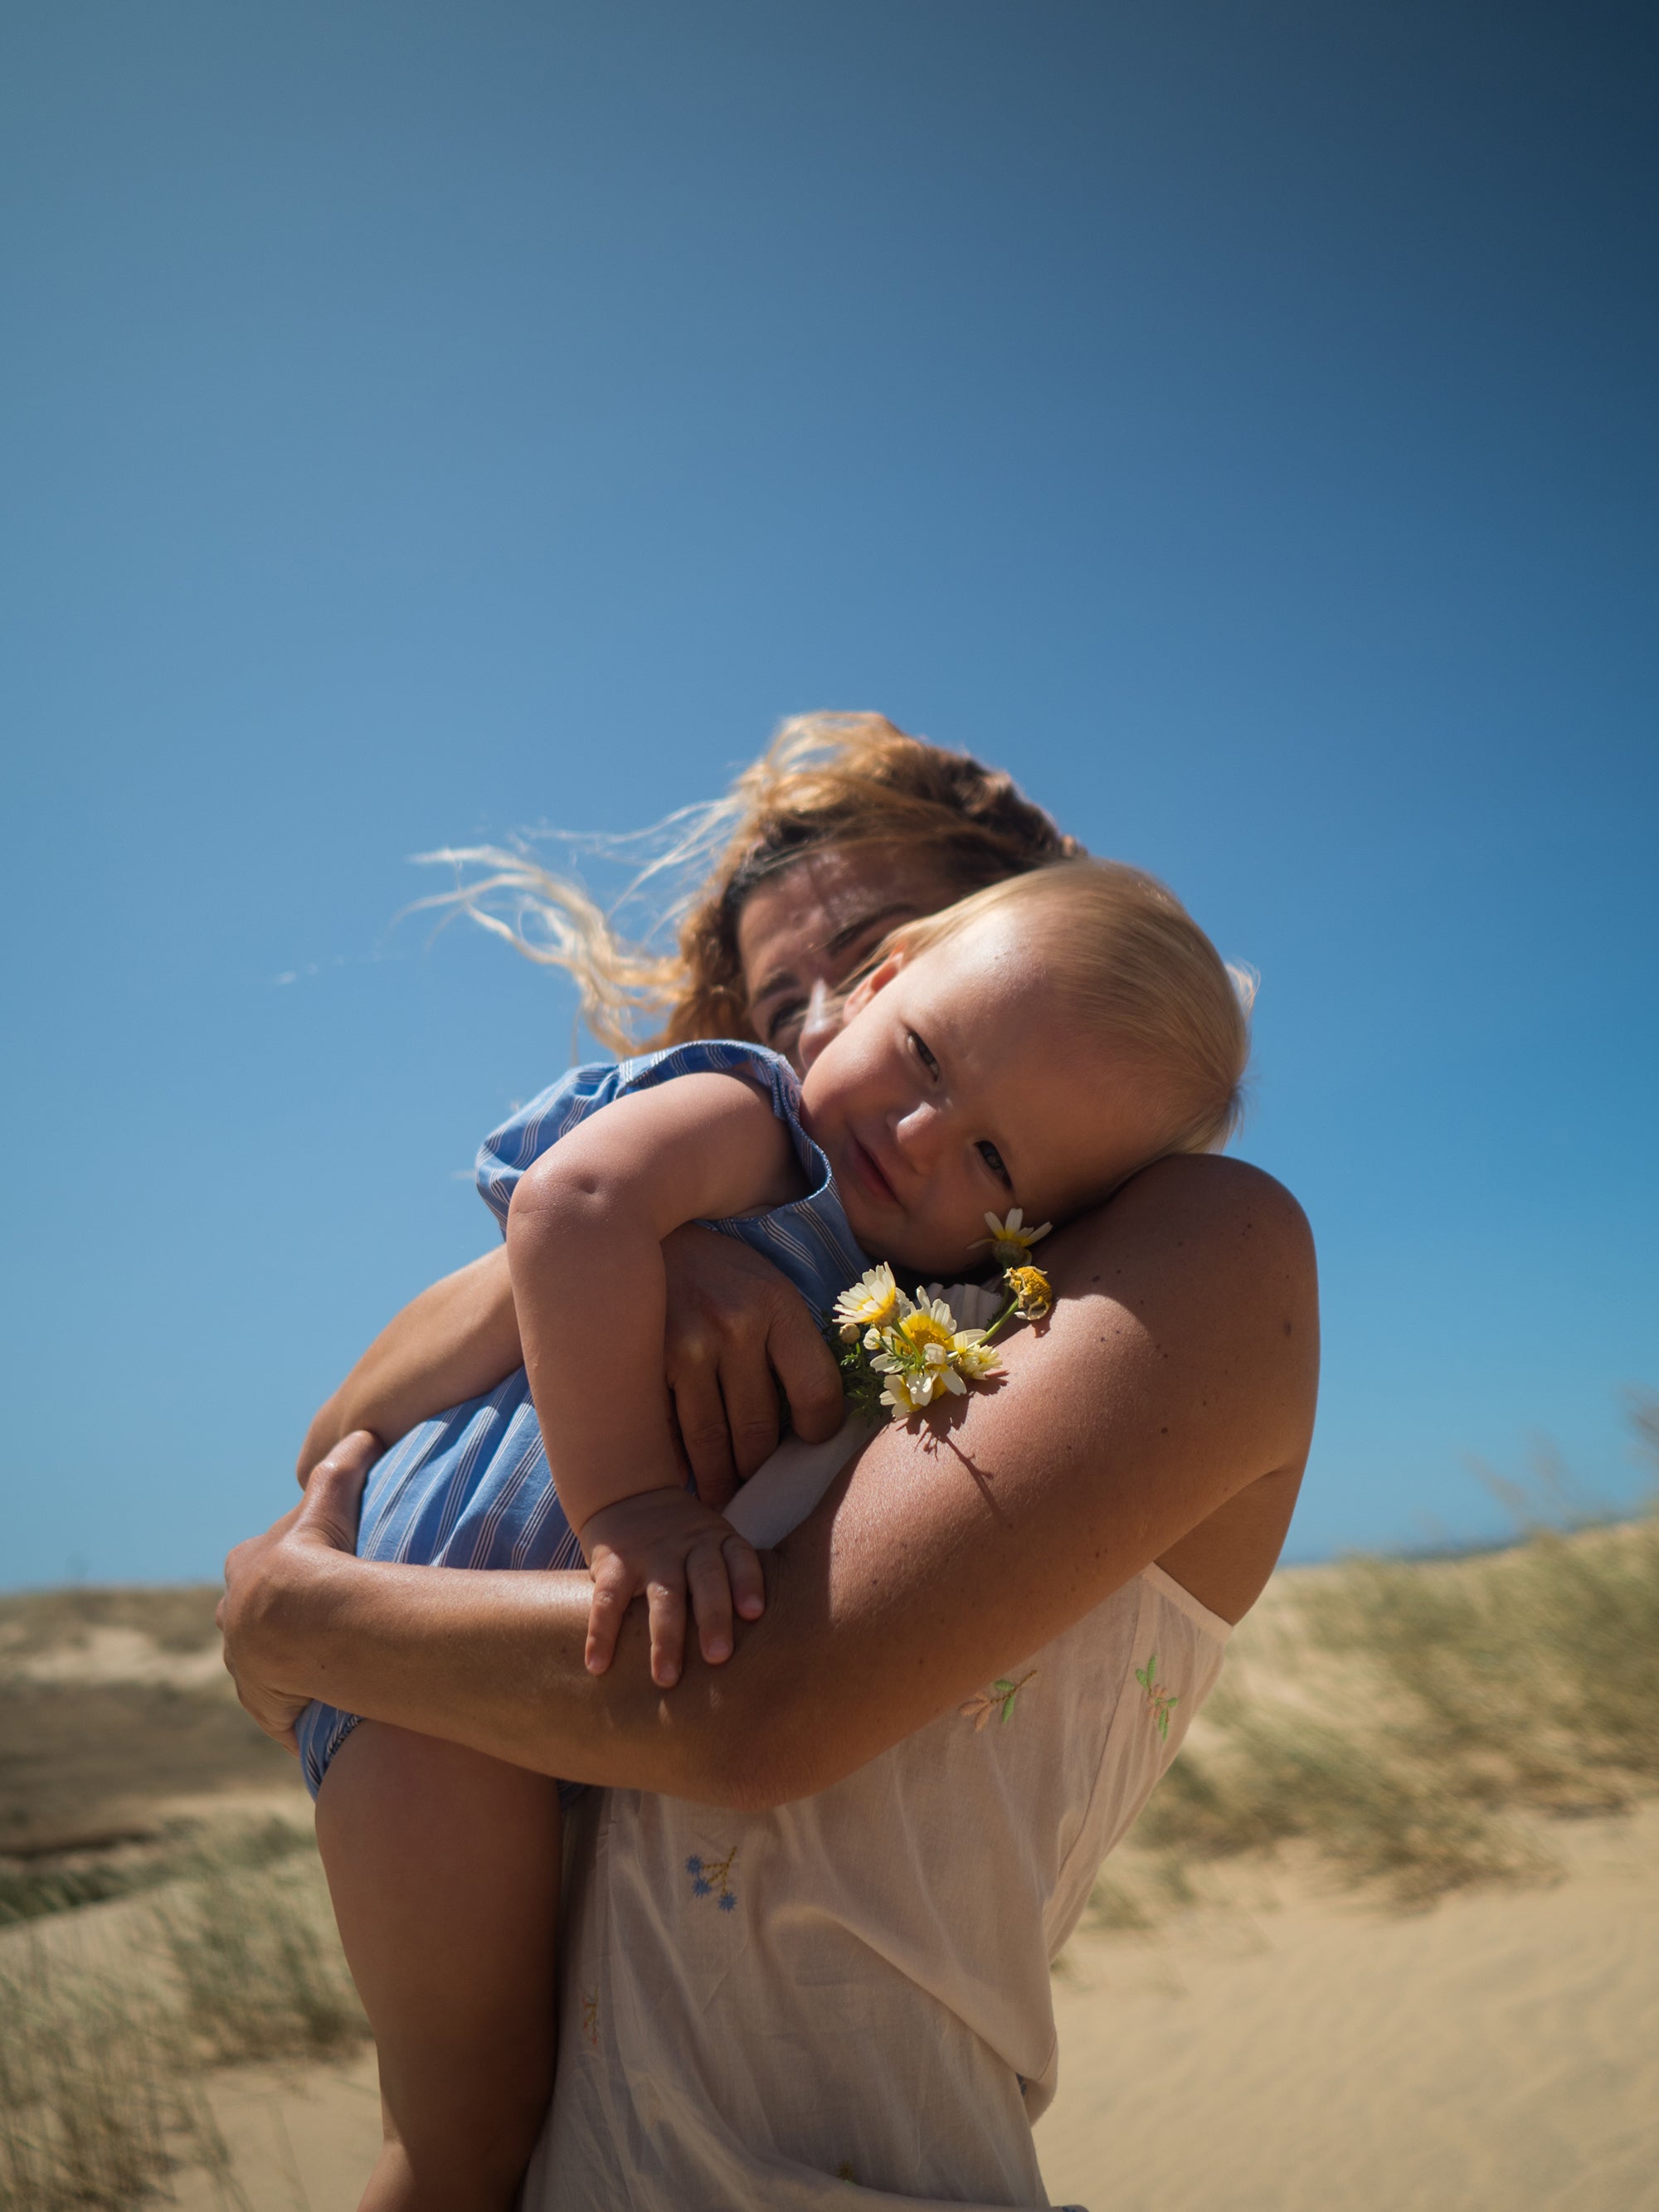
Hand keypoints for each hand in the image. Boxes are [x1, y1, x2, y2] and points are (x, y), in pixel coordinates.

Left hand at [218, 1430, 381, 1749]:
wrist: (303, 1622)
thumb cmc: (314, 1559)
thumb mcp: (328, 1504)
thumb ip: (343, 1468)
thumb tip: (364, 1433)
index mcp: (244, 1572)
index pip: (250, 1565)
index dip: (276, 1567)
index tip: (303, 1569)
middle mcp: (233, 1621)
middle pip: (247, 1618)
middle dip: (271, 1621)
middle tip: (314, 1624)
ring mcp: (246, 1667)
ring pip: (262, 1665)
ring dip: (285, 1666)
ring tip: (326, 1667)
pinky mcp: (264, 1705)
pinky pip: (282, 1709)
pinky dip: (300, 1708)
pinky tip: (326, 1707)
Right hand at [580, 1487, 764, 1688]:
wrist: (628, 1495)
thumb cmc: (684, 1540)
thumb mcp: (714, 1542)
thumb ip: (733, 1581)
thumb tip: (774, 1645)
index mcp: (719, 1541)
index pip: (740, 1558)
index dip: (748, 1582)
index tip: (755, 1613)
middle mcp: (689, 1545)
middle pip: (706, 1579)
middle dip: (713, 1618)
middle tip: (719, 1658)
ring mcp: (651, 1554)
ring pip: (662, 1595)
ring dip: (664, 1638)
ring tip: (666, 1679)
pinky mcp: (614, 1564)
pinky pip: (607, 1601)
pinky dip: (601, 1634)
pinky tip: (598, 1665)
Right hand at [661, 1225, 844, 1508]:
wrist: (635, 1235)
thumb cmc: (712, 1273)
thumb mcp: (763, 1287)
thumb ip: (791, 1343)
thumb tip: (817, 1423)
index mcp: (776, 1304)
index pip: (817, 1393)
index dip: (819, 1431)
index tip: (808, 1441)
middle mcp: (732, 1324)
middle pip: (760, 1432)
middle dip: (760, 1469)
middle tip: (757, 1481)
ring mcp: (681, 1346)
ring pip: (711, 1445)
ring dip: (719, 1480)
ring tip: (723, 1492)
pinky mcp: (640, 1366)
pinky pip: (665, 1436)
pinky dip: (676, 1463)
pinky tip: (681, 1470)